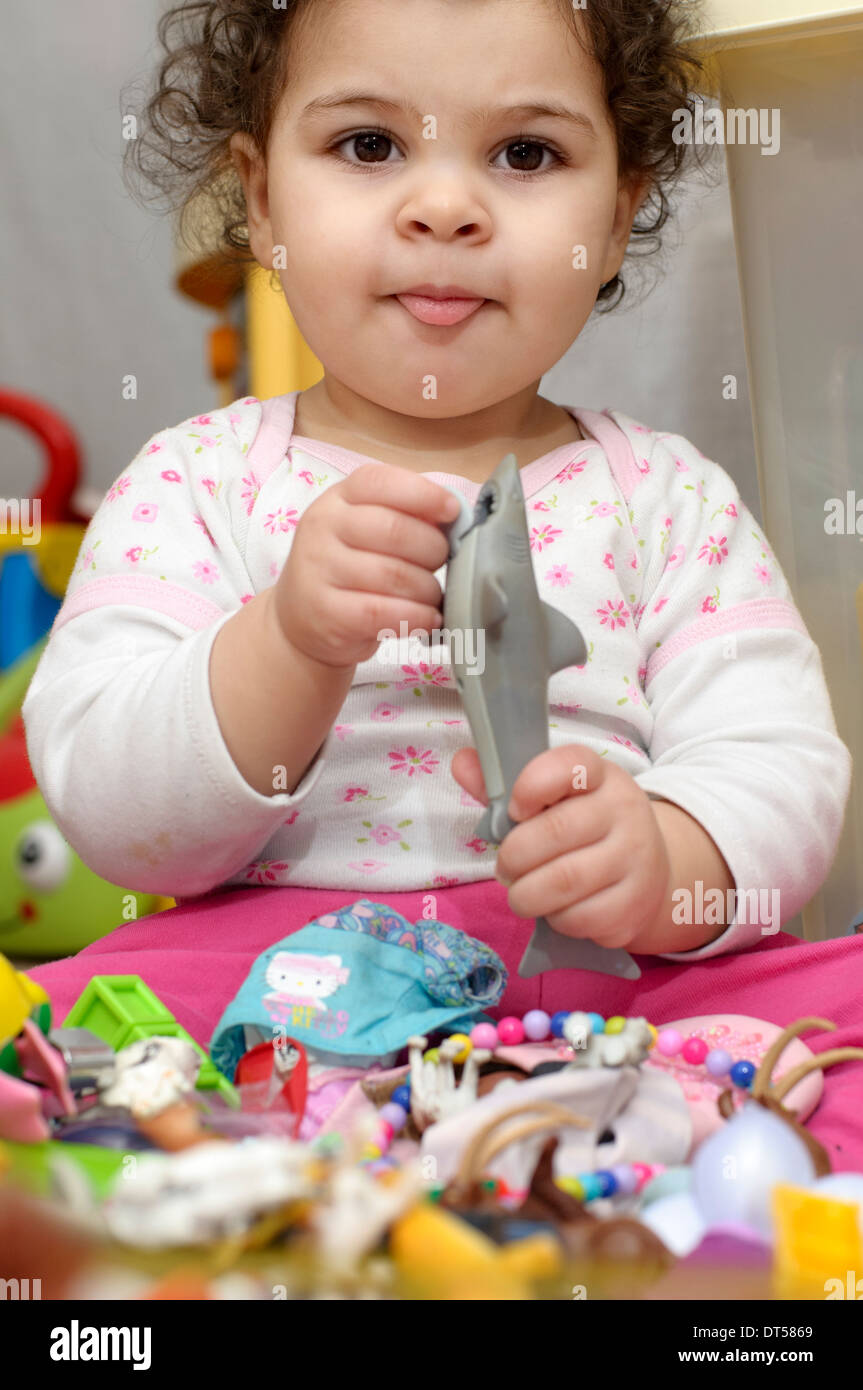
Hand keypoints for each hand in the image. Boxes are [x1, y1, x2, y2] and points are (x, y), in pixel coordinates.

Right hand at [271, 463, 460, 668]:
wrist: (300, 619)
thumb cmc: (348, 568)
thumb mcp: (365, 530)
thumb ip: (404, 514)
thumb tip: (453, 516)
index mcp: (338, 498)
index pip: (380, 482)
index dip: (424, 494)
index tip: (452, 511)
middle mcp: (323, 527)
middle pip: (394, 530)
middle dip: (433, 550)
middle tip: (439, 564)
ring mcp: (319, 569)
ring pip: (394, 575)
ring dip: (428, 589)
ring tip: (433, 596)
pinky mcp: (325, 612)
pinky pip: (382, 612)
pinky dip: (416, 617)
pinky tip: (429, 618)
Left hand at [450, 742, 669, 949]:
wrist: (650, 873)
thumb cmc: (584, 831)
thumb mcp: (551, 800)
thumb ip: (503, 785)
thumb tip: (461, 762)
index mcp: (600, 776)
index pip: (569, 765)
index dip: (531, 784)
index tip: (514, 808)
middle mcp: (625, 810)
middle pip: (555, 831)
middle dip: (514, 857)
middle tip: (506, 868)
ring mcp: (636, 858)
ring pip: (564, 881)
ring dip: (527, 894)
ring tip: (522, 893)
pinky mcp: (634, 904)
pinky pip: (580, 917)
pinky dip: (555, 919)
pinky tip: (557, 910)